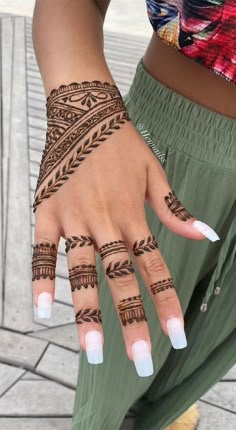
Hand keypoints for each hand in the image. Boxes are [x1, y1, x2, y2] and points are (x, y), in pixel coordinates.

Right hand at [32, 81, 218, 376]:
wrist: (83, 113)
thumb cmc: (121, 144)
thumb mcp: (155, 172)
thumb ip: (175, 208)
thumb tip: (205, 234)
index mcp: (132, 214)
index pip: (154, 267)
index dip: (166, 302)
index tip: (177, 336)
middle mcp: (105, 221)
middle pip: (121, 278)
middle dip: (132, 321)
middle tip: (140, 361)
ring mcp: (73, 219)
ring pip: (82, 270)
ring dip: (87, 311)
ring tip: (93, 351)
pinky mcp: (47, 212)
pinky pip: (42, 249)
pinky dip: (41, 278)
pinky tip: (41, 310)